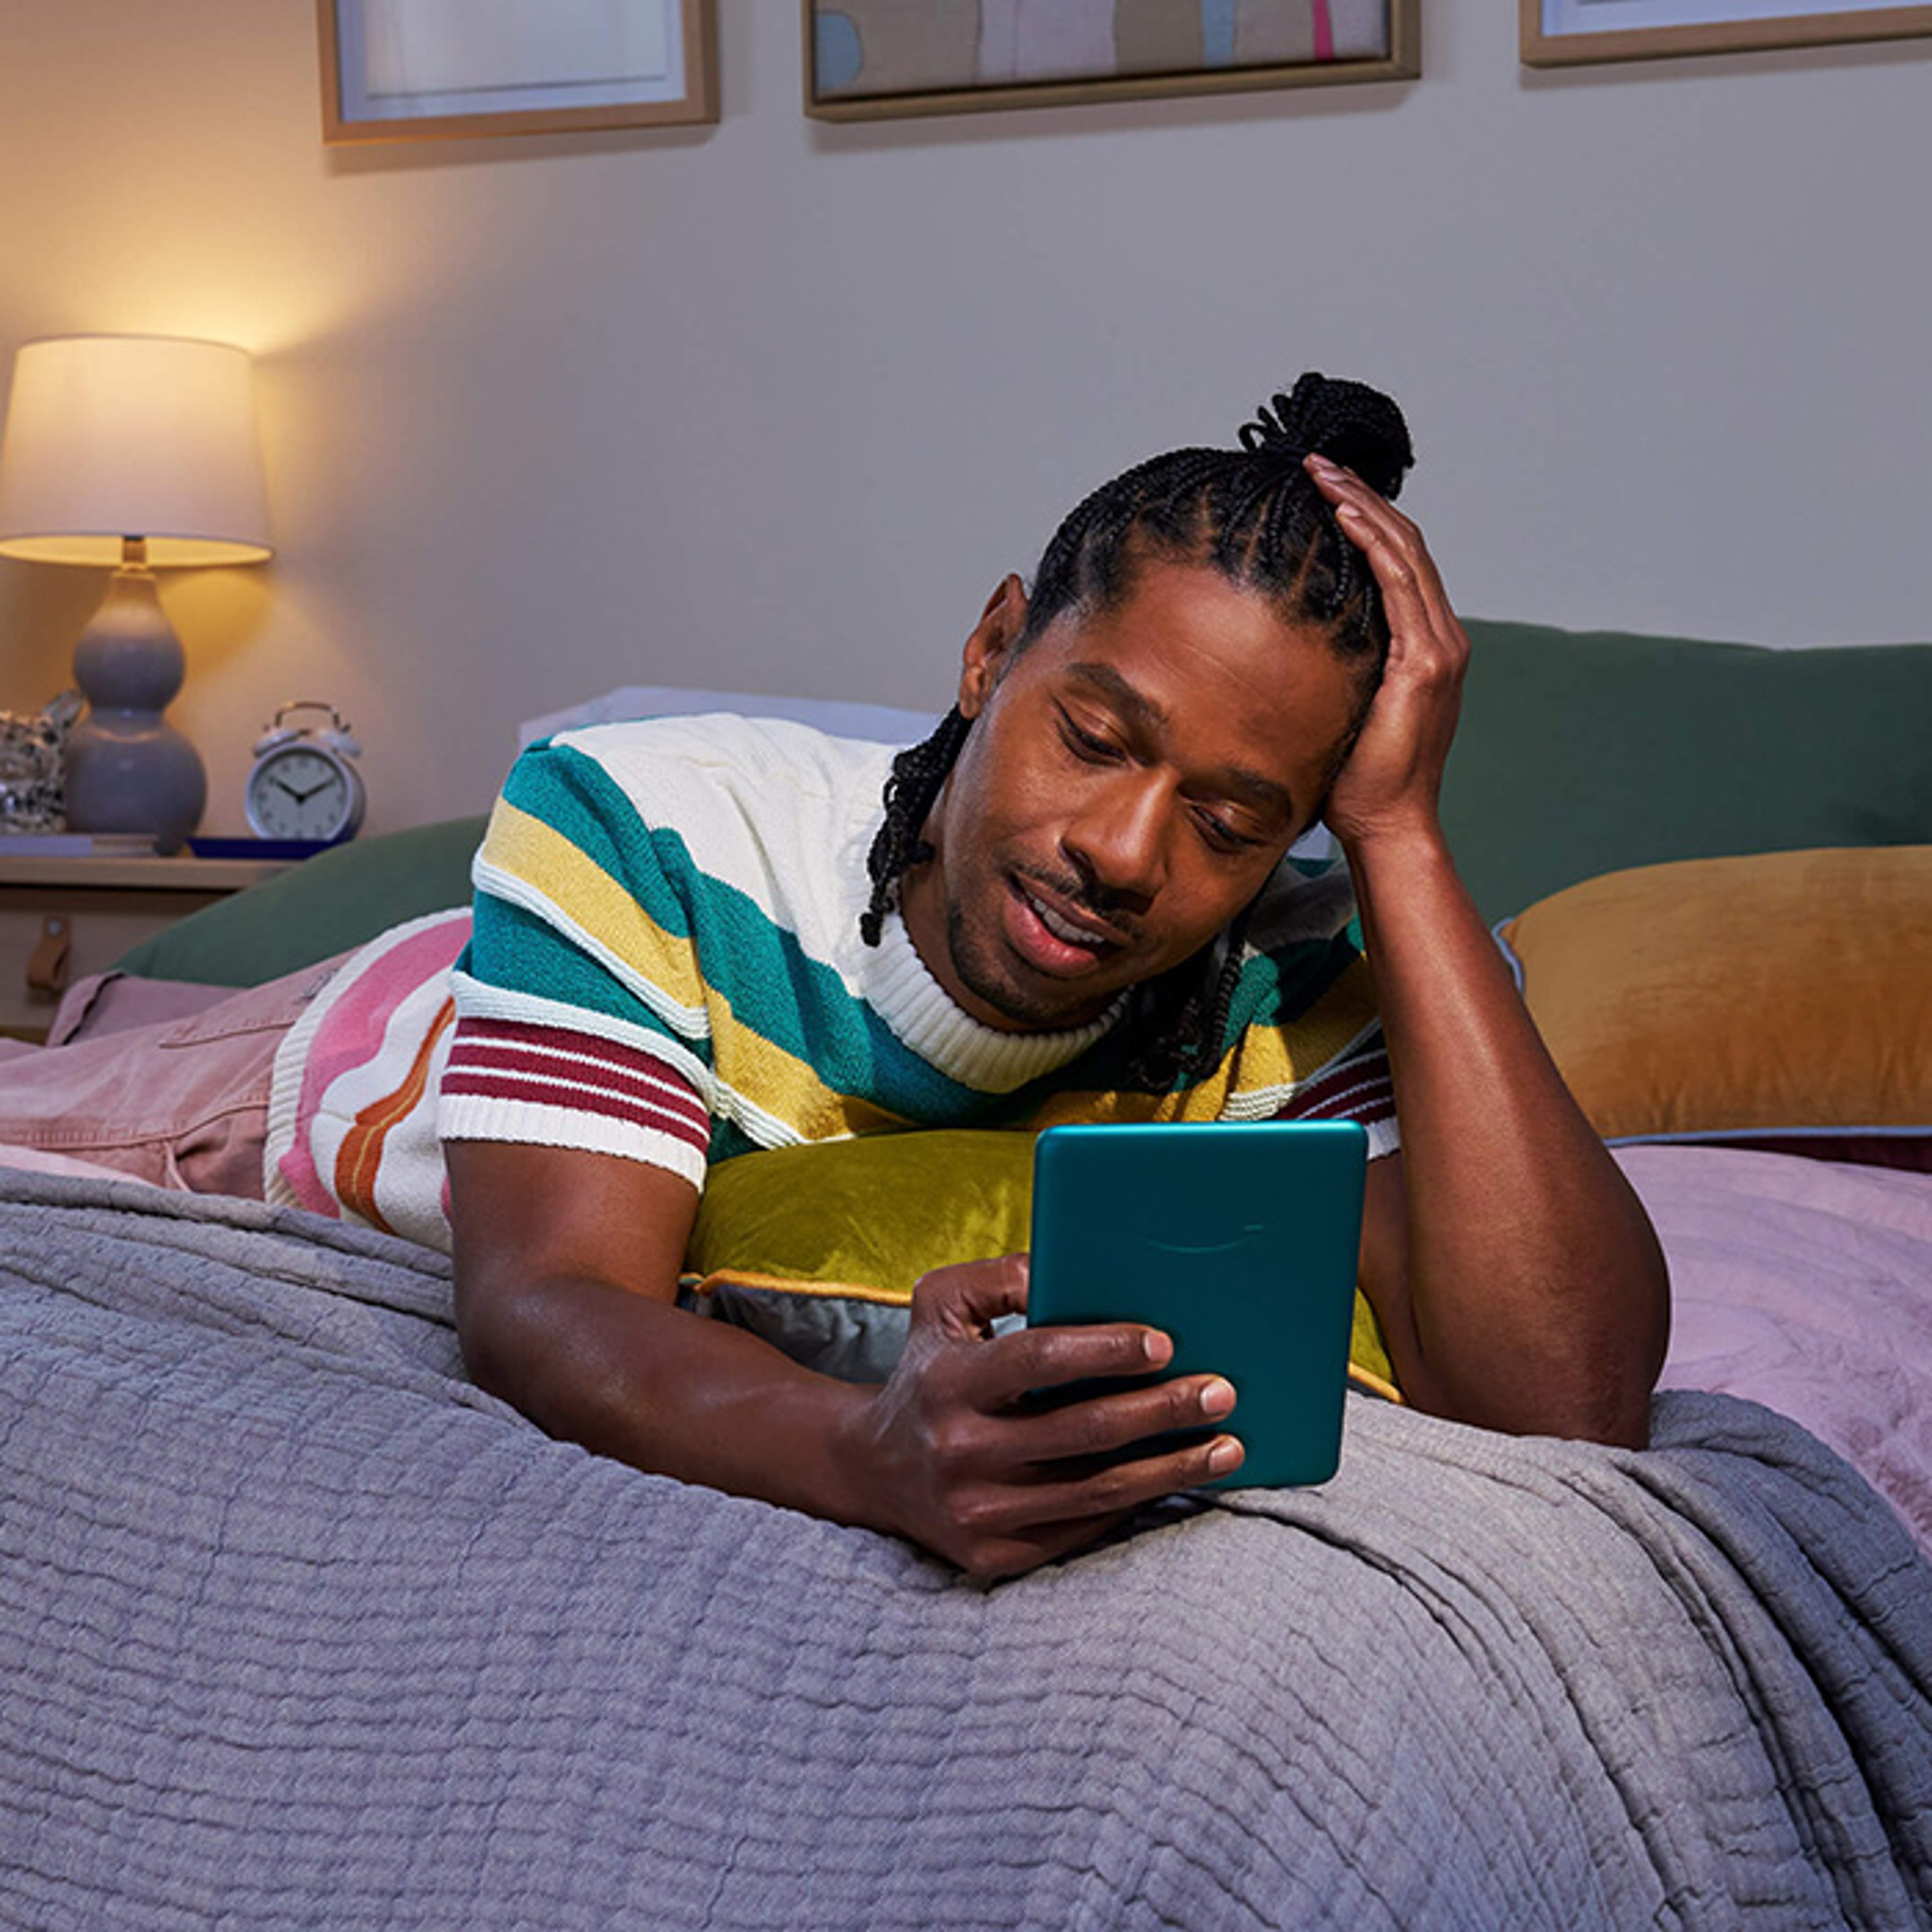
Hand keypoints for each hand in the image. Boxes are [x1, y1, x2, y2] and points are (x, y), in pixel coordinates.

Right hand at [850, 1256, 1242, 1581]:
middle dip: (1163, 1411)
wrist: (873, 1469)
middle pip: (1083, 1431)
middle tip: (1222, 1392)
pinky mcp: (996, 1554)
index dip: (1105, 1350)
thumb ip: (1001, 1277)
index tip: (1166, 1343)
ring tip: (1228, 1444)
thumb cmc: (928, 1368)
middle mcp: (959, 1451)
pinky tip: (1179, 1477)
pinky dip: (1138, 1502)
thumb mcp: (943, 1305)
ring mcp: (978, 1511)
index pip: (1037, 1359)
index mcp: (949, 1381)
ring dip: (1172, 1467)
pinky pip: (1084, 1527)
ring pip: (1097, 1490)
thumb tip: (1071, 1266)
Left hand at [1304, 453, 1470, 849]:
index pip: (1399, 563)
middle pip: (1405, 545)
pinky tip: (1343, 518)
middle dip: (1361, 499)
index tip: (1324, 489)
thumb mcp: (1340, 707)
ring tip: (1323, 476)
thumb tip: (1281, 645)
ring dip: (1363, 508)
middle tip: (1318, 465)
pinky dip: (1373, 545)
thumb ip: (1332, 669)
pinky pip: (1401, 587)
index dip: (1366, 518)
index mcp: (1423, 647)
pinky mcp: (1427, 664)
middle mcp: (1441, 639)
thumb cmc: (1356, 780)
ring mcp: (1439, 649)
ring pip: (1405, 554)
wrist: (1386, 825)